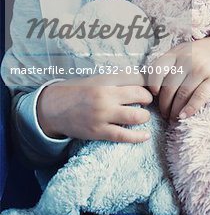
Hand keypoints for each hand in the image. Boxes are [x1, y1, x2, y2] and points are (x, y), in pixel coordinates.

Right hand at [37, 72, 152, 142]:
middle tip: (148, 102)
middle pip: (140, 95)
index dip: (148, 83)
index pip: (136, 78)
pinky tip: (145, 136)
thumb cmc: (78, 91)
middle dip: (148, 99)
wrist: (54, 108)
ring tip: (143, 116)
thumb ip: (117, 80)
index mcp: (106, 80)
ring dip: (145, 117)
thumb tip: (142, 80)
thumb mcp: (97, 79)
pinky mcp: (99, 132)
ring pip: (136, 116)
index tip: (150, 87)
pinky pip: (124, 135)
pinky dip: (138, 136)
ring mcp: (102, 115)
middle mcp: (105, 96)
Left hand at [148, 34, 209, 121]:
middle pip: (169, 86)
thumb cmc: (200, 54)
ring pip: (182, 94)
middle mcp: (187, 59)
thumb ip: (168, 64)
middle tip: (164, 114)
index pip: (157, 69)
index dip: (153, 84)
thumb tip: (150, 86)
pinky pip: (199, 96)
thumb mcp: (182, 52)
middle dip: (164, 104)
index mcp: (176, 52)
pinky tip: (184, 116)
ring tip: (173, 118)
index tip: (153, 96)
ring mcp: (201, 69)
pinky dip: (190, 108)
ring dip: (175, 110)